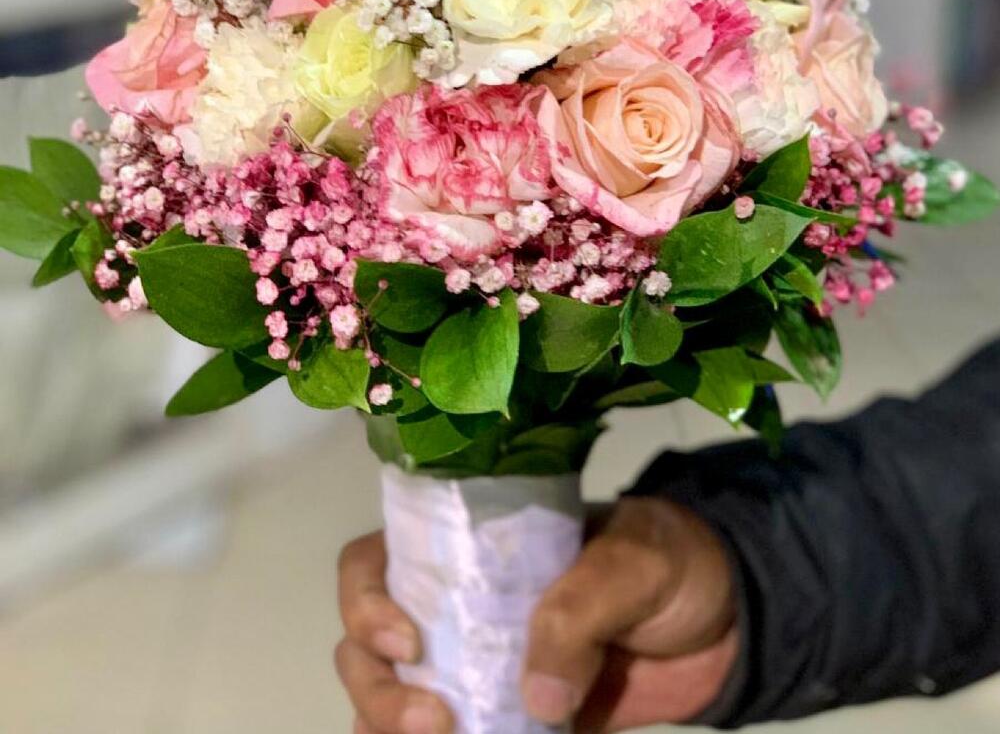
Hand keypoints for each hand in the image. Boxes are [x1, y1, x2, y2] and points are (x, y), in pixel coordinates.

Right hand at [335, 497, 737, 733]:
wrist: (725, 622)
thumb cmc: (673, 563)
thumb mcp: (634, 562)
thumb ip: (581, 610)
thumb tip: (535, 697)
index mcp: (472, 548)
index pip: (379, 560)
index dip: (366, 599)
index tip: (408, 639)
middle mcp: (458, 604)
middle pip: (367, 642)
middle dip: (376, 684)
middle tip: (433, 720)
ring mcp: (478, 666)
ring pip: (390, 696)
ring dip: (388, 723)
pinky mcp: (508, 717)